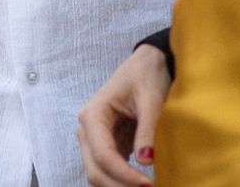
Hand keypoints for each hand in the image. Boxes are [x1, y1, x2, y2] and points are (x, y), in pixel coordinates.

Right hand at [78, 44, 168, 186]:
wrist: (146, 65)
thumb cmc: (146, 76)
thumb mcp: (151, 99)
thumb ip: (147, 130)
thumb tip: (145, 160)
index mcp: (94, 114)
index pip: (103, 154)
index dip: (123, 174)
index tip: (148, 184)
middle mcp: (88, 130)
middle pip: (95, 170)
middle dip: (119, 185)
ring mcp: (95, 140)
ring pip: (99, 175)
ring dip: (119, 186)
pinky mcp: (107, 146)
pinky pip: (108, 171)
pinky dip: (122, 181)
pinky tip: (141, 183)